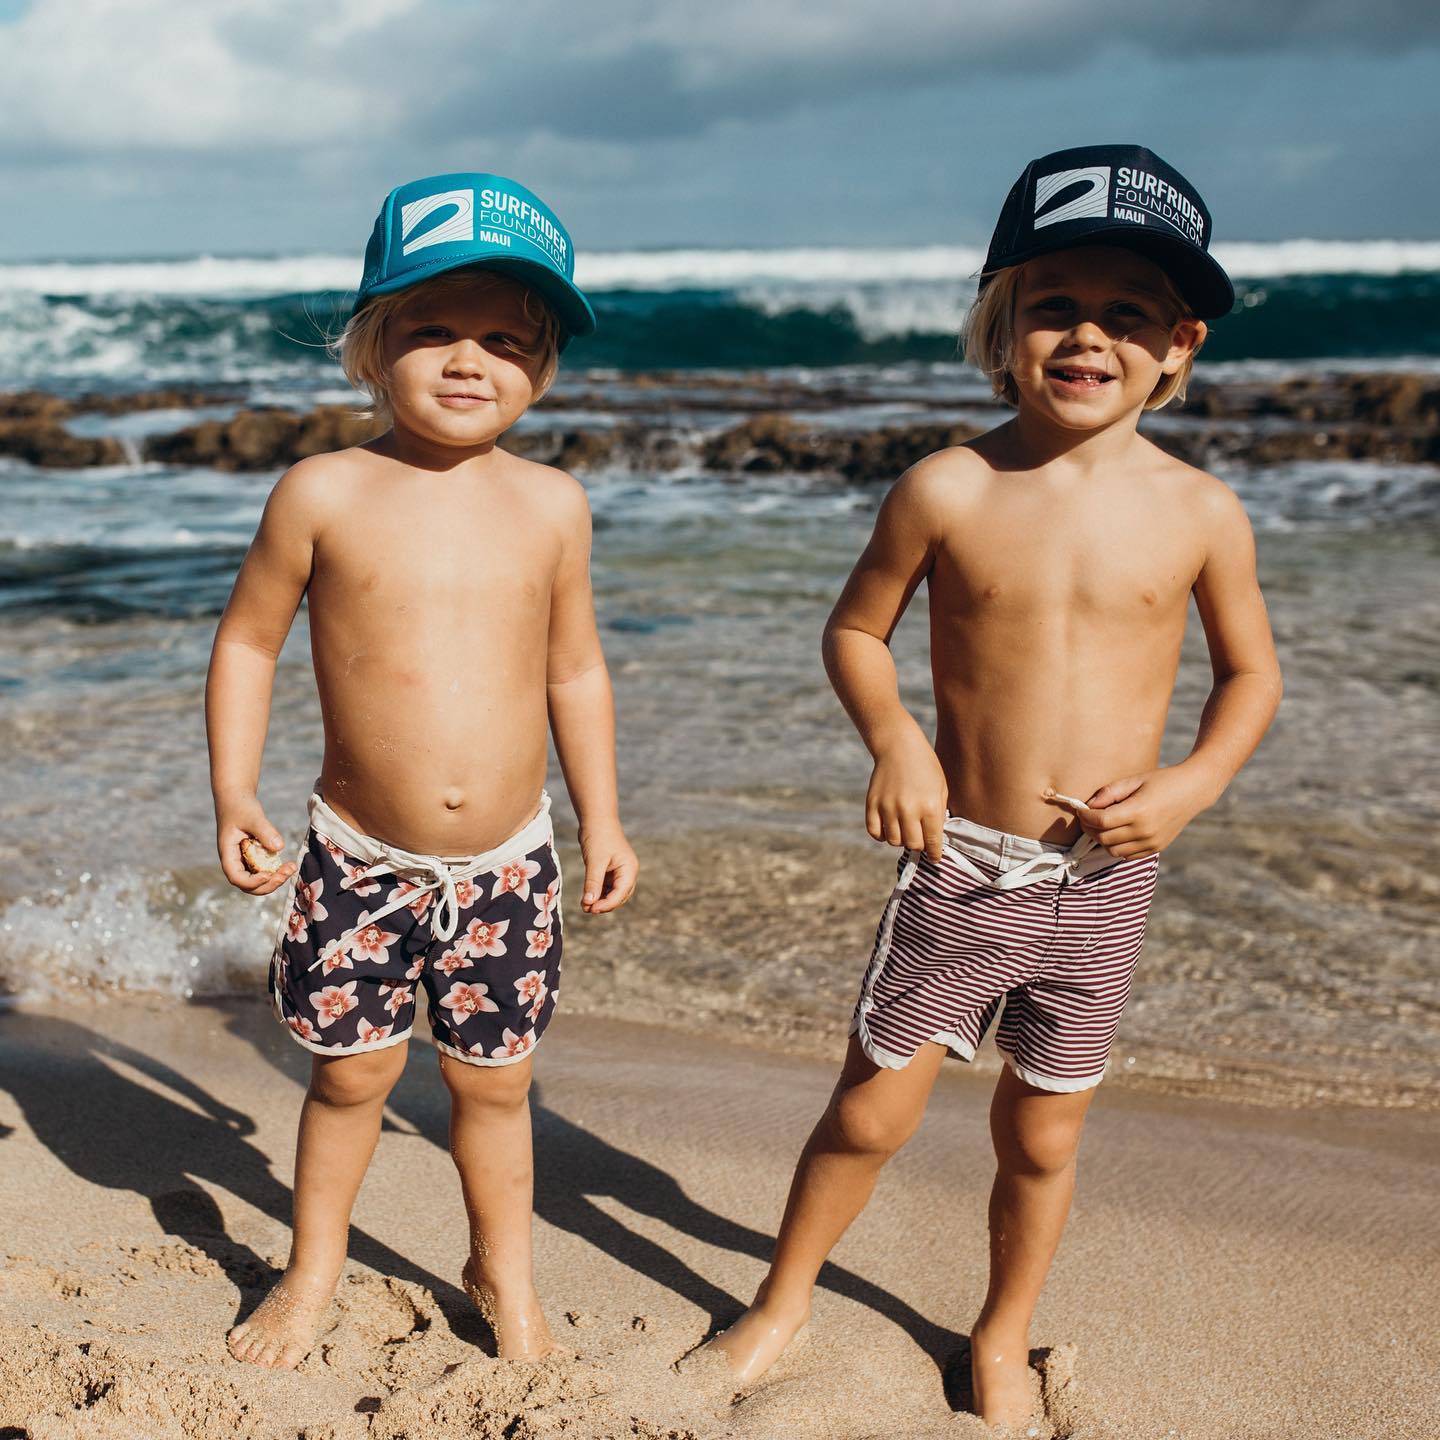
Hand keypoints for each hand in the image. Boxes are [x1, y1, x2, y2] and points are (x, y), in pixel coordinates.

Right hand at [215, 796, 296, 895]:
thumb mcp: (253, 816)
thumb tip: (279, 848)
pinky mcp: (254, 857)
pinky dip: (276, 872)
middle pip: (248, 885)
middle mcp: (235, 860)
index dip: (252, 881)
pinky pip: (264, 871)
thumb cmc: (241, 805)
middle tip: (286, 874)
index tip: (268, 874)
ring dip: (275, 880)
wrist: (237, 797)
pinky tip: (288, 865)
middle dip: (268, 884)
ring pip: (258, 881)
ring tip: (291, 868)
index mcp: (228, 853)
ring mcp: (244, 860)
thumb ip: (265, 831)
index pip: (236, 876)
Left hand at [578, 823, 638, 913]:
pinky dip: (597, 893)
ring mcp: (620, 872)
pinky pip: (606, 887)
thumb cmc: (598, 837)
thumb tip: (589, 904)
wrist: (596, 818)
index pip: (621, 894)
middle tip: (586, 909)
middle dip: (604, 905)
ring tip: (584, 905)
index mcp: (629, 870)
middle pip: (619, 897)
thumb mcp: (595, 862)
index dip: (606, 904)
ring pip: (612, 893)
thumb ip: (593, 883)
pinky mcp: (611, 870)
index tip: (590, 909)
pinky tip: (586, 897)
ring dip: (600, 900)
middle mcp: (628, 872)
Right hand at [866, 728, 947, 859]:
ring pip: (893, 840)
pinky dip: (882, 835)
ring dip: (901, 838)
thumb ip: (938, 817)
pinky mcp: (872, 803)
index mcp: (930, 806)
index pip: (933, 842)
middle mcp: (908, 809)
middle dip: (919, 844)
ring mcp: (887, 806)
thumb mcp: (941, 789)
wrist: (899, 745)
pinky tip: (889, 826)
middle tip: (920, 836)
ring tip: (905, 827)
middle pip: (913, 844)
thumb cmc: (925, 767)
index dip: (934, 853)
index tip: (934, 857)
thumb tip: (933, 842)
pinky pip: (875, 832)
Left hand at [1058, 766, 1209, 857]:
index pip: (1101, 821)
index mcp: (1138, 811)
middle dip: (1090, 829)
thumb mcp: (1134, 780)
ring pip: (1113, 851)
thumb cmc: (1162, 781)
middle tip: (1087, 818)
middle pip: (1104, 838)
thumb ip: (1109, 793)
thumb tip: (1089, 806)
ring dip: (1102, 840)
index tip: (1081, 810)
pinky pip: (1128, 855)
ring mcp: (1152, 842)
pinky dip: (1117, 847)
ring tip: (1102, 826)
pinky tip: (1117, 833)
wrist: (1193, 790)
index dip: (1086, 817)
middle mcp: (1145, 831)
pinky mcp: (1156, 848)